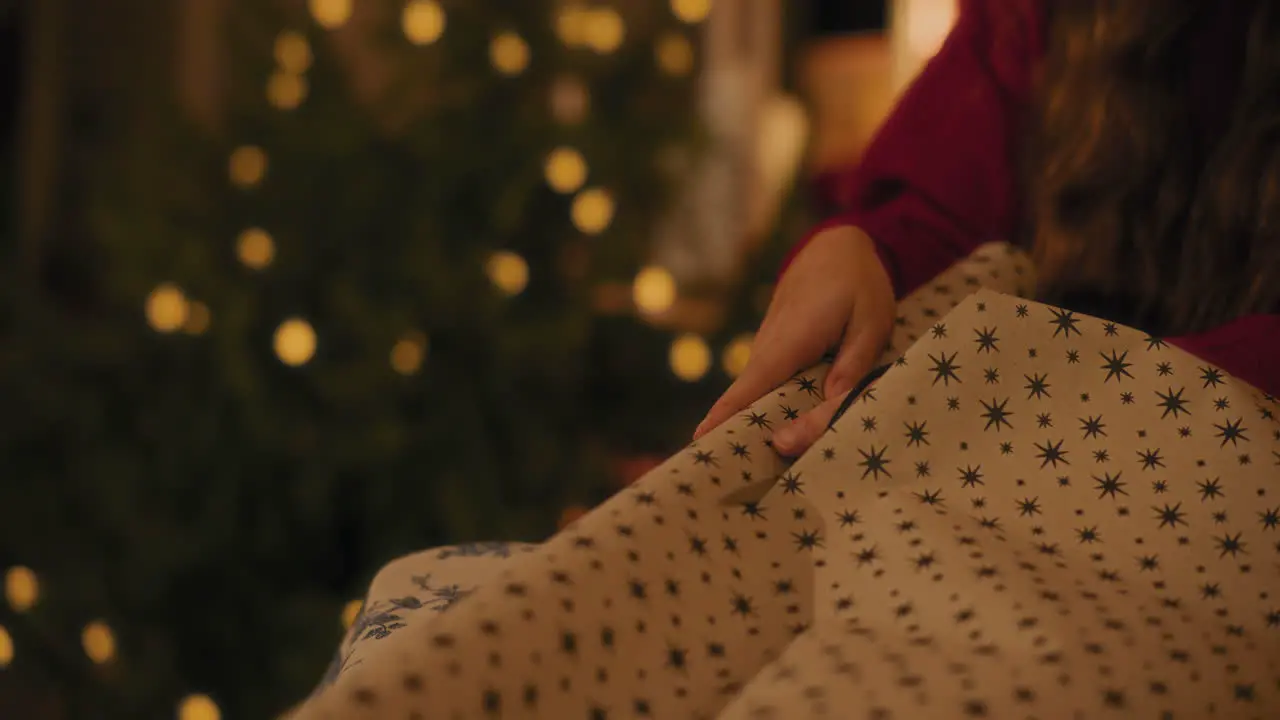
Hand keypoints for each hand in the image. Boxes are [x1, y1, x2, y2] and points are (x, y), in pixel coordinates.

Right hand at [693, 225, 895, 455]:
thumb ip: (852, 366)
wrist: (837, 247)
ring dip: (749, 421)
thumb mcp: (871, 324)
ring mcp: (768, 346)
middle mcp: (770, 345)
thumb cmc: (859, 285)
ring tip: (742, 462)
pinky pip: (766, 383)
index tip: (701, 438)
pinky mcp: (774, 349)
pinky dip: (765, 405)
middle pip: (747, 396)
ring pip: (757, 391)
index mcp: (792, 340)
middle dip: (732, 430)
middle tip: (719, 469)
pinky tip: (774, 430)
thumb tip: (831, 405)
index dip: (728, 412)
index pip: (754, 383)